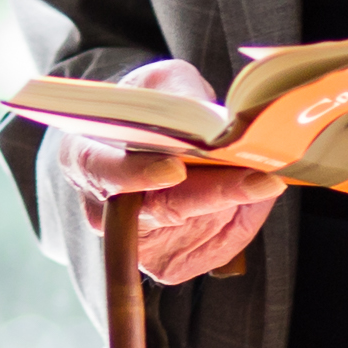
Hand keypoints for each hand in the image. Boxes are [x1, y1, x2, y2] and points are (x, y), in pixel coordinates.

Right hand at [38, 59, 282, 282]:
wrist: (156, 145)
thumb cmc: (153, 109)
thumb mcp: (161, 83)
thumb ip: (182, 95)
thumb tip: (215, 122)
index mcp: (84, 157)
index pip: (104, 169)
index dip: (139, 172)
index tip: (175, 169)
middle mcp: (101, 210)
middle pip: (163, 208)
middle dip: (216, 192)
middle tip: (263, 179)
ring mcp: (135, 243)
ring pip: (197, 228)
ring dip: (237, 204)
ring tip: (263, 175)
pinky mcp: (167, 265)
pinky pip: (214, 248)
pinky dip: (241, 221)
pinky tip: (249, 197)